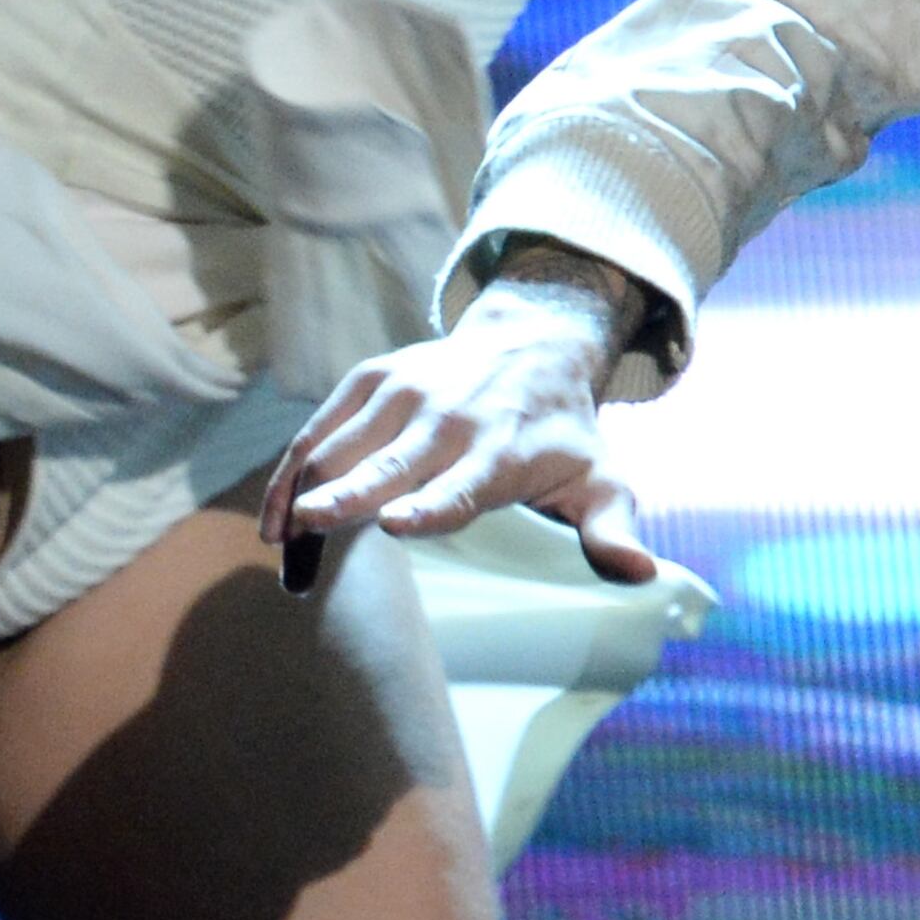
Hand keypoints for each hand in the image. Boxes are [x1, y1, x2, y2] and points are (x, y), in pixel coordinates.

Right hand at [257, 277, 654, 582]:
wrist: (533, 343)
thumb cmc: (561, 431)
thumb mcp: (600, 479)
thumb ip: (612, 529)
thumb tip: (643, 576)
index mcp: (501, 452)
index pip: (462, 487)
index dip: (432, 505)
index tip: (400, 522)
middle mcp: (448, 418)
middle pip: (388, 464)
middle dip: (347, 495)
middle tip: (305, 530)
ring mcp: (403, 393)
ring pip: (339, 450)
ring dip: (303, 498)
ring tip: (279, 547)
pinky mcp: (370, 379)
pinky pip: (319, 431)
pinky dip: (291, 473)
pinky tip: (276, 519)